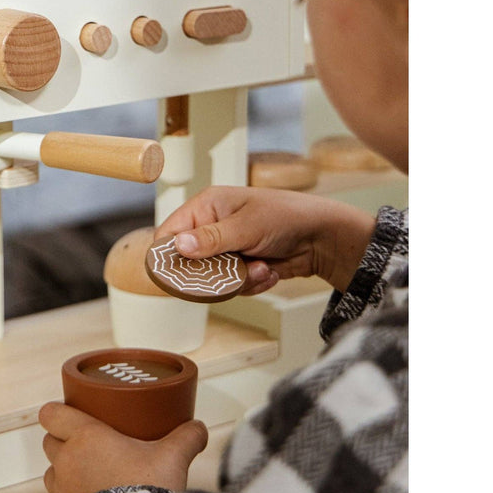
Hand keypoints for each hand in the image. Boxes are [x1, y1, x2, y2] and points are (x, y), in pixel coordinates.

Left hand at [39, 401, 208, 492]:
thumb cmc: (147, 489)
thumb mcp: (173, 457)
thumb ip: (187, 438)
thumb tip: (198, 427)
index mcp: (85, 437)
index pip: (51, 414)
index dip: (57, 412)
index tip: (71, 413)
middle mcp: (67, 461)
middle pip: (49, 441)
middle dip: (63, 439)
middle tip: (88, 441)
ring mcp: (63, 491)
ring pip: (51, 471)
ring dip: (65, 469)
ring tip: (90, 471)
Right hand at [157, 187, 375, 294]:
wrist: (324, 238)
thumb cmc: (287, 216)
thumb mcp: (247, 226)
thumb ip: (211, 239)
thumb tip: (178, 245)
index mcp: (206, 207)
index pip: (170, 232)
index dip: (168, 255)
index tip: (175, 275)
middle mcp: (212, 227)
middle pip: (189, 262)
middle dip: (213, 272)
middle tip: (234, 270)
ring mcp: (226, 249)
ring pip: (212, 279)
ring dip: (238, 279)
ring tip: (262, 267)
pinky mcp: (240, 266)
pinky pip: (232, 286)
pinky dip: (252, 283)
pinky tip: (270, 270)